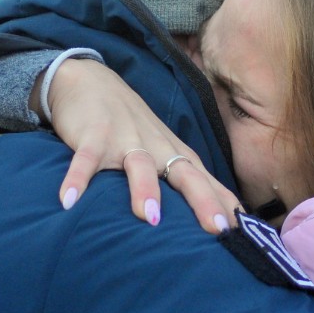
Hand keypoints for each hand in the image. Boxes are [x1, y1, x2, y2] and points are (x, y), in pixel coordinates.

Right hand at [47, 58, 239, 233]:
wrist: (91, 80)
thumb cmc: (132, 126)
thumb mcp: (162, 150)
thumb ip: (184, 179)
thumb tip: (214, 216)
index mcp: (175, 153)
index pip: (207, 181)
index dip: (225, 204)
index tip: (245, 232)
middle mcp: (156, 147)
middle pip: (185, 173)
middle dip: (203, 200)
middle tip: (217, 229)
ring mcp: (125, 140)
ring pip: (140, 165)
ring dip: (145, 189)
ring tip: (149, 217)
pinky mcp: (92, 137)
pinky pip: (85, 161)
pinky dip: (76, 180)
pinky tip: (68, 202)